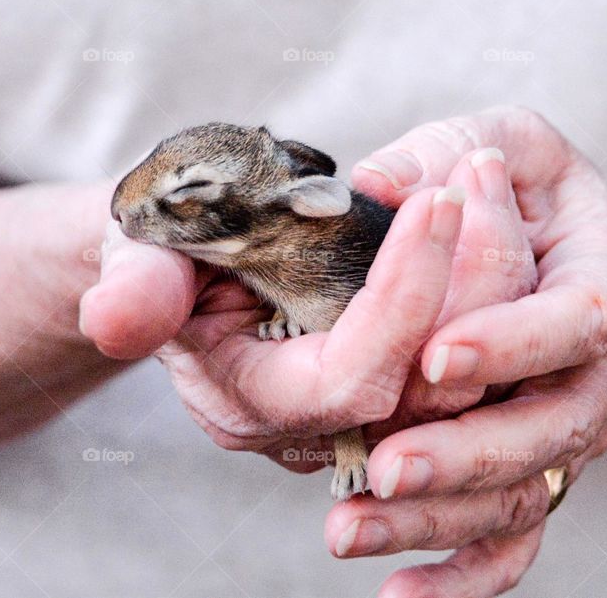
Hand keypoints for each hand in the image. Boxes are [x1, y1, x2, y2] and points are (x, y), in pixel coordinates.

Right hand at [86, 184, 464, 463]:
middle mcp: (315, 426)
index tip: (435, 201)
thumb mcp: (136, 258)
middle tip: (480, 180)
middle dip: (470, 281)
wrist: (178, 268)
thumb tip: (116, 316)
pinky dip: (482, 281)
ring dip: (491, 276)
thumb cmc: (157, 255)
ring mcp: (360, 407)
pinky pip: (463, 348)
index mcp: (251, 405)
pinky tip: (482, 211)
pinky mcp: (391, 376)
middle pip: (429, 387)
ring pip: (464, 371)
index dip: (402, 299)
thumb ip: (135, 291)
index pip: (353, 379)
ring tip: (486, 181)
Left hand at [323, 106, 606, 597]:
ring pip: (519, 497)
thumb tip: (365, 186)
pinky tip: (399, 595)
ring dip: (437, 519)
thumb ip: (439, 154)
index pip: (576, 320)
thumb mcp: (495, 142)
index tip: (438, 354)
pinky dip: (463, 576)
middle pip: (549, 431)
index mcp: (601, 278)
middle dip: (464, 450)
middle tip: (385, 463)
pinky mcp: (528, 471)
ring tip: (350, 528)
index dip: (512, 340)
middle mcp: (594, 370)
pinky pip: (511, 541)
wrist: (570, 248)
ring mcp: (562, 431)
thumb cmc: (524, 190)